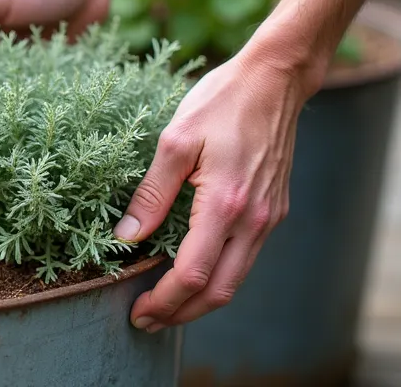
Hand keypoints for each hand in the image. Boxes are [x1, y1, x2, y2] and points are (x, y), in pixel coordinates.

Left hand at [118, 48, 306, 332]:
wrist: (275, 79)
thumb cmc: (222, 100)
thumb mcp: (175, 139)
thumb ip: (151, 192)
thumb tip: (125, 236)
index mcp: (225, 204)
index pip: (191, 275)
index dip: (162, 301)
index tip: (136, 310)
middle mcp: (254, 220)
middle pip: (218, 292)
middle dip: (180, 314)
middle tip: (145, 320)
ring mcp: (268, 217)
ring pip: (235, 279)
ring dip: (200, 300)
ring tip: (165, 304)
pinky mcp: (274, 210)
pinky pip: (246, 257)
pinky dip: (218, 275)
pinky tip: (192, 269)